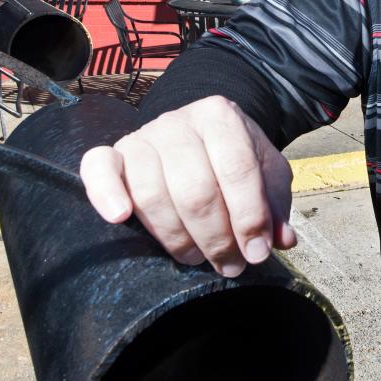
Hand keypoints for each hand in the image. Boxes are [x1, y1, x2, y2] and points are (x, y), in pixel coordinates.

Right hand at [79, 95, 296, 276]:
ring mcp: (144, 136)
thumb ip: (275, 203)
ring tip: (197, 258)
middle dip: (216, 237)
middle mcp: (179, 121)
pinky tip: (119, 217)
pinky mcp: (115, 152)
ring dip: (176, 237)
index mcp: (221, 116)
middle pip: (195, 189)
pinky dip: (104, 193)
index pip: (237, 169)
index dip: (249, 217)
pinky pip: (98, 168)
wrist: (200, 131)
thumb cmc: (235, 158)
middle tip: (230, 265)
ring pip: (152, 192)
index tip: (257, 252)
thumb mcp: (266, 173)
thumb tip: (281, 239)